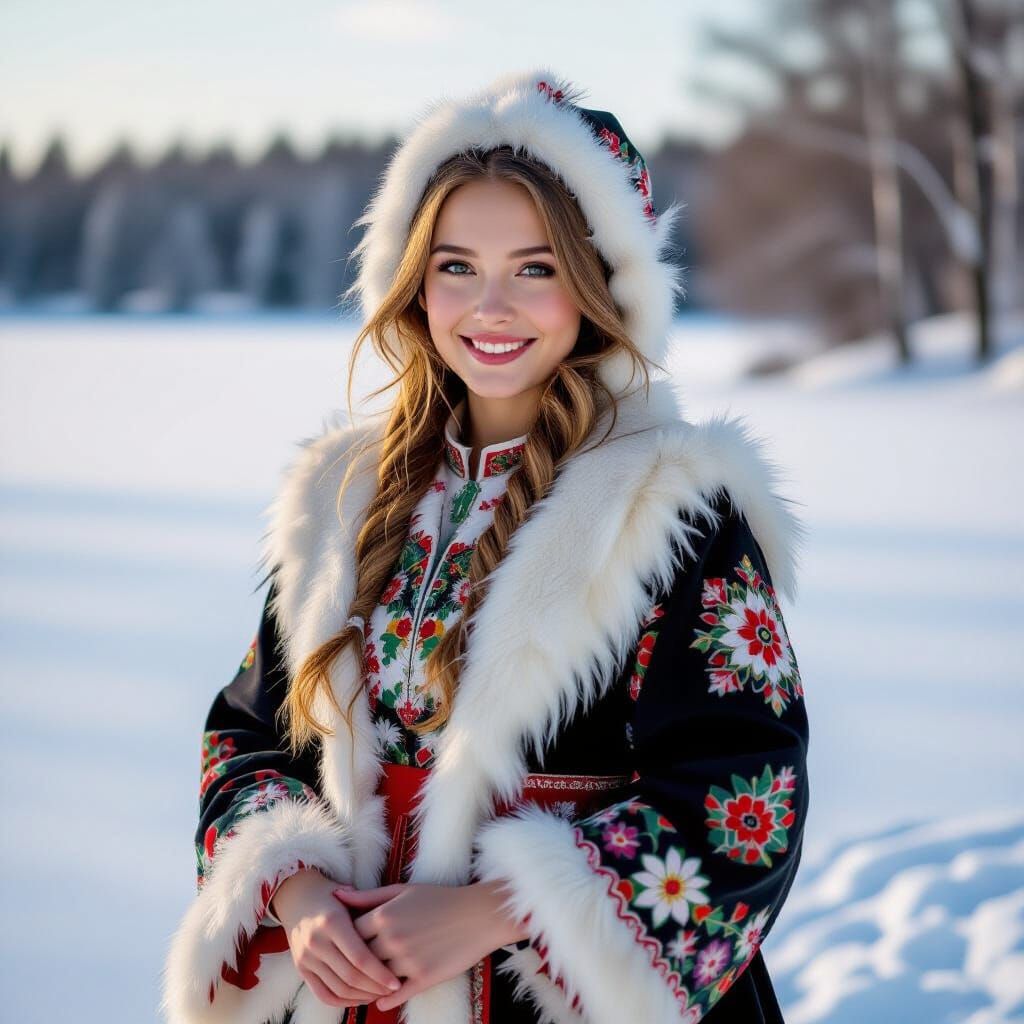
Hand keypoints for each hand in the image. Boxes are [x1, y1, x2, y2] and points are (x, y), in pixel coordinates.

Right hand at [270, 868, 402, 1008]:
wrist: (297, 896)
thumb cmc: (332, 894)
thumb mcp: (351, 895)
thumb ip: (369, 911)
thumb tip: (393, 934)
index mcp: (332, 921)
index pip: (359, 957)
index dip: (380, 974)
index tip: (396, 983)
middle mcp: (316, 941)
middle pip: (350, 976)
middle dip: (374, 988)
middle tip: (392, 991)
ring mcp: (305, 957)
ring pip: (338, 989)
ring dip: (361, 997)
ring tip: (379, 994)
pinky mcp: (300, 969)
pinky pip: (323, 994)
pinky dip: (343, 1001)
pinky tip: (360, 998)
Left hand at [333, 880, 529, 1011]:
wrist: (478, 915)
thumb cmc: (439, 899)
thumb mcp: (402, 891)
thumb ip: (368, 896)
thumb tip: (337, 897)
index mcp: (384, 916)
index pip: (349, 936)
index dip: (346, 942)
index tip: (345, 945)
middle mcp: (392, 939)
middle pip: (359, 960)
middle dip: (354, 965)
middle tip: (348, 970)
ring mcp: (408, 960)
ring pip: (376, 979)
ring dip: (369, 984)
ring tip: (365, 985)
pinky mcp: (424, 978)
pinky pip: (396, 996)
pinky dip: (386, 999)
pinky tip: (383, 998)